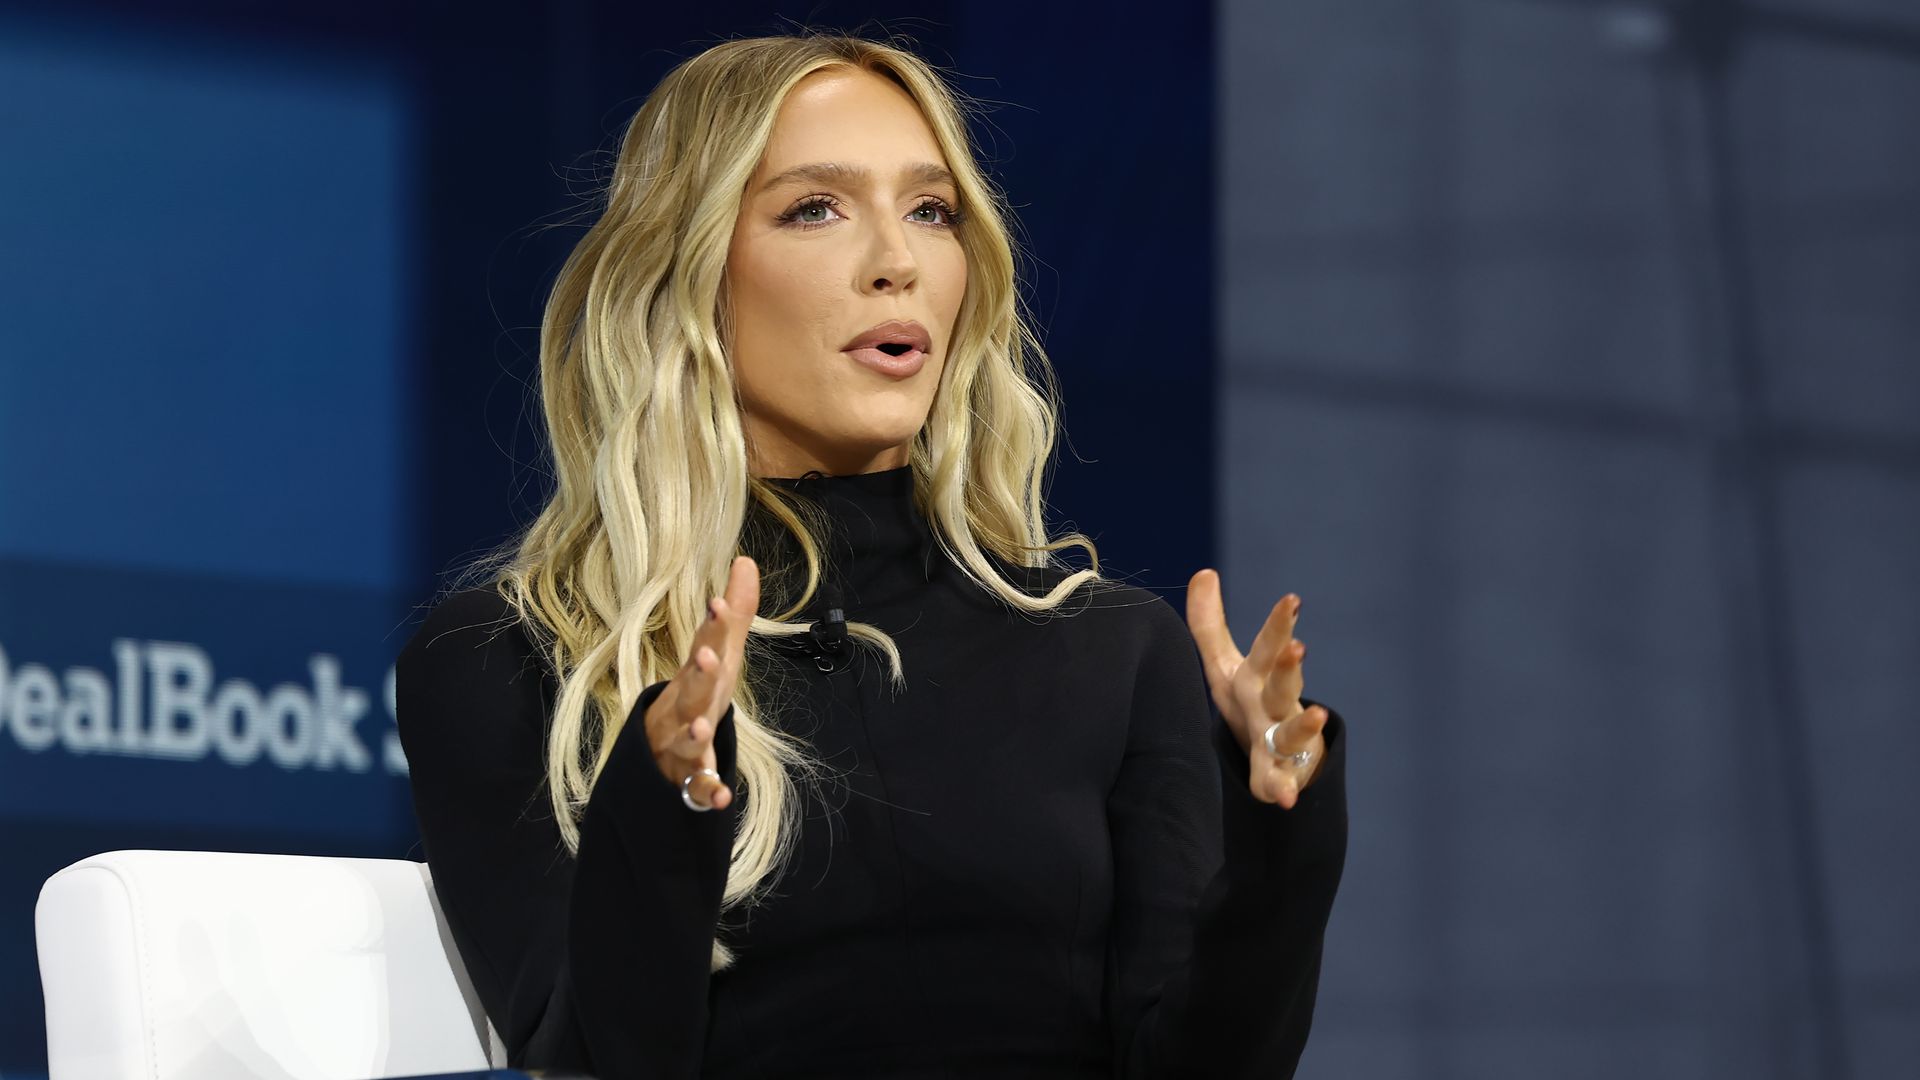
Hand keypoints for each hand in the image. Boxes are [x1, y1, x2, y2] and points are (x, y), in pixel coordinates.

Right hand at [645, 555, 757, 809]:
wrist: (661, 752)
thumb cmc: (697, 694)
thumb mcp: (720, 655)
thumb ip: (735, 612)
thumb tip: (745, 560)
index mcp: (695, 677)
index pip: (703, 648)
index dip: (712, 628)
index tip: (718, 603)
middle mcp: (683, 707)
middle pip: (689, 691)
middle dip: (698, 675)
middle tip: (708, 659)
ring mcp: (680, 744)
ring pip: (684, 740)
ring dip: (693, 734)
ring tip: (701, 727)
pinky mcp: (688, 778)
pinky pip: (697, 788)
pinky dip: (707, 793)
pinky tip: (723, 797)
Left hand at [1184, 568, 1328, 808]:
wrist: (1271, 755)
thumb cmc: (1248, 703)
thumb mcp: (1223, 664)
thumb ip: (1209, 622)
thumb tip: (1204, 572)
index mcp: (1260, 677)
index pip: (1269, 646)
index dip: (1279, 623)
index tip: (1292, 599)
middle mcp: (1275, 705)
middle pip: (1283, 684)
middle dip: (1290, 667)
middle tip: (1298, 647)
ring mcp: (1281, 739)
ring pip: (1292, 731)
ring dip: (1303, 724)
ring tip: (1317, 715)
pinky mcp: (1277, 773)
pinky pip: (1277, 781)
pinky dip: (1282, 788)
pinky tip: (1285, 799)